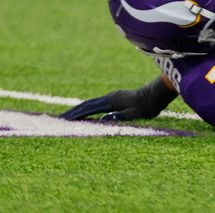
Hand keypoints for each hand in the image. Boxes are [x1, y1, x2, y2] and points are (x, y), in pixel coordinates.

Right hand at [59, 77, 176, 121]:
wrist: (157, 94)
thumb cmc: (147, 108)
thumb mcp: (134, 115)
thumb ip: (119, 117)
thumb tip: (104, 120)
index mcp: (110, 101)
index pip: (88, 109)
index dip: (74, 115)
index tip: (61, 121)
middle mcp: (109, 97)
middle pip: (85, 104)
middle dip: (71, 112)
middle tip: (57, 120)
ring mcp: (112, 96)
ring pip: (91, 103)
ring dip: (78, 110)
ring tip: (67, 117)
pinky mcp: (116, 98)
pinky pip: (97, 104)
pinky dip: (87, 108)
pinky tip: (86, 113)